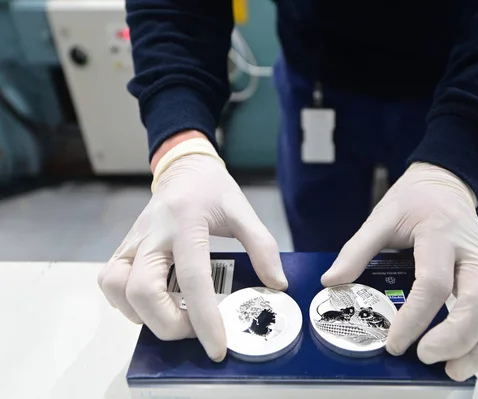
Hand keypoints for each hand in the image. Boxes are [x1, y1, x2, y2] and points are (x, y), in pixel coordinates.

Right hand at [97, 133, 287, 361]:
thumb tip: (276, 284)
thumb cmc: (213, 190)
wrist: (183, 168)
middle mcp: (153, 234)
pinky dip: (127, 303)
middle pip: (142, 290)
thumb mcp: (243, 210)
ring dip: (144, 315)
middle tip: (194, 329)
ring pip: (117, 289)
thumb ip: (262, 245)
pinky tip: (153, 304)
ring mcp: (133, 240)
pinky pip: (110, 282)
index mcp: (186, 223)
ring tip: (174, 317)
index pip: (192, 278)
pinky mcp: (123, 247)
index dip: (204, 318)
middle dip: (167, 323)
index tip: (217, 348)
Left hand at [321, 162, 477, 380]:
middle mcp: (471, 252)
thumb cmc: (413, 201)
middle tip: (426, 357)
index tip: (394, 343)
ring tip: (453, 370)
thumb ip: (357, 249)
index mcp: (440, 235)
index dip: (414, 317)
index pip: (433, 282)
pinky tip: (468, 356)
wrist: (444, 184)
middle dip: (457, 336)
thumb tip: (332, 282)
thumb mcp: (381, 216)